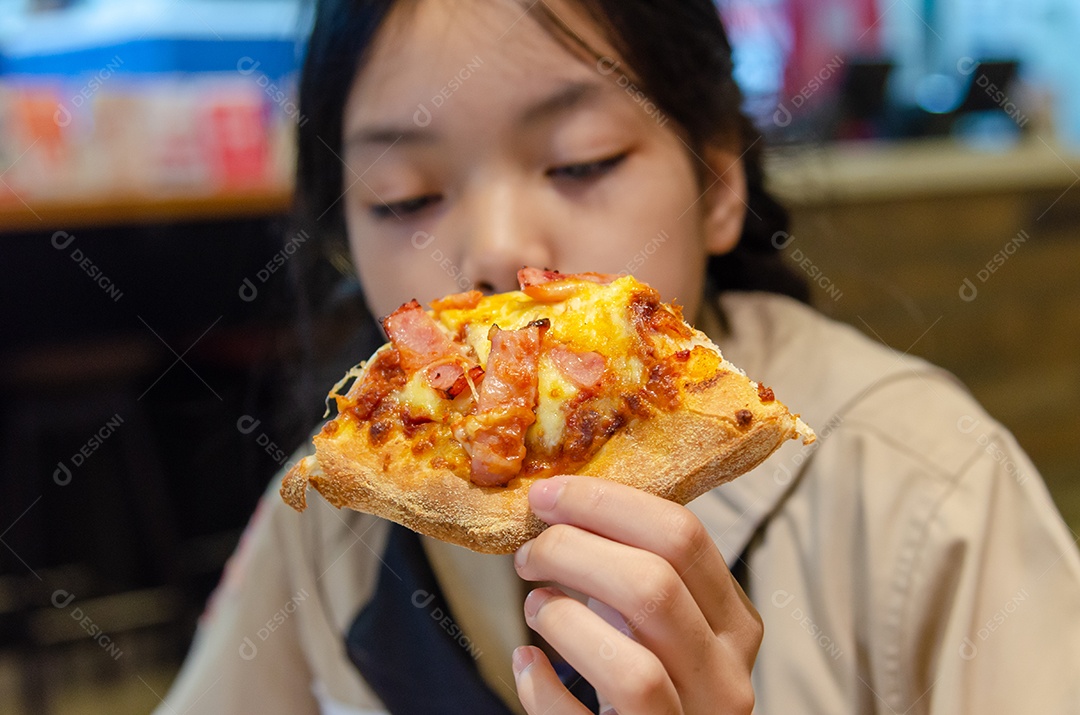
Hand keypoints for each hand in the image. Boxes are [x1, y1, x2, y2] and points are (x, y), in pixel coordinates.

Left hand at [511, 475, 760, 714]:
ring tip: (535, 604)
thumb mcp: (664, 617)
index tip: (548, 494)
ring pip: (633, 670)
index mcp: (735, 624)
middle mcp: (724, 679)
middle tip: (529, 552)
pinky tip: (527, 662)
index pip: (684, 537)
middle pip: (654, 588)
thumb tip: (562, 502)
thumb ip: (639, 567)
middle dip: (573, 551)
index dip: (606, 504)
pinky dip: (543, 690)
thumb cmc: (650, 675)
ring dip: (564, 622)